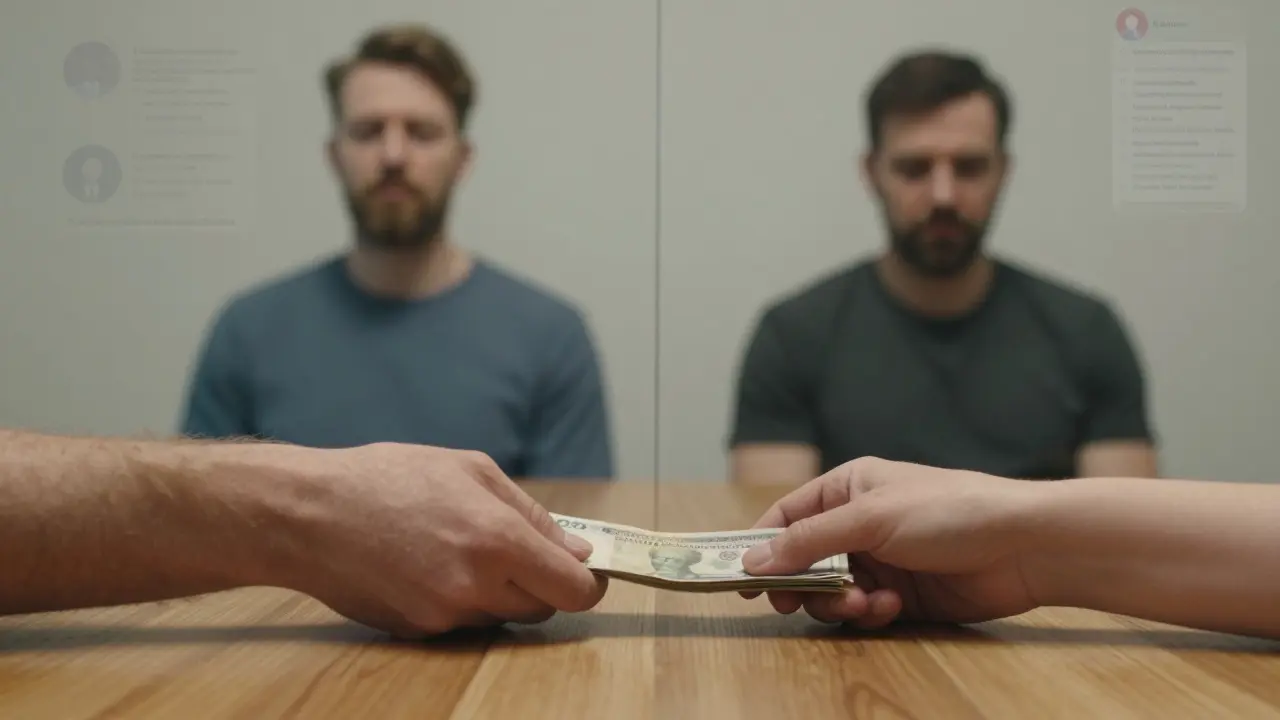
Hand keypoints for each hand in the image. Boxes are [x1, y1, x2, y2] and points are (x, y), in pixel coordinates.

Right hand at [267, 443, 606, 637]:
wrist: (308, 516)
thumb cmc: (389, 478)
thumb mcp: (471, 470)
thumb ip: (532, 514)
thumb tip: (577, 550)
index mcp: (498, 540)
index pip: (574, 590)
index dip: (588, 582)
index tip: (585, 570)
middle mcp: (476, 586)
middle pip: (543, 608)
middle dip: (543, 584)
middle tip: (517, 551)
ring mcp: (445, 615)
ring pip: (502, 616)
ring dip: (498, 591)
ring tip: (457, 547)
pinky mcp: (418, 632)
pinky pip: (462, 621)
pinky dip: (460, 599)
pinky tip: (427, 564)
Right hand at [740, 457, 1040, 628]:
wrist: (1022, 546)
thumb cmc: (949, 511)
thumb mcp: (870, 518)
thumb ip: (809, 541)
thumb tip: (752, 558)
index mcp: (848, 487)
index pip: (787, 516)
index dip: (762, 546)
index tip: (741, 577)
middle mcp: (859, 522)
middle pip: (803, 560)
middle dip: (801, 583)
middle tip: (792, 603)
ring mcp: (880, 559)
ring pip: (831, 591)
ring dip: (839, 602)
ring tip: (864, 603)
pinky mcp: (901, 593)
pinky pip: (863, 609)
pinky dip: (869, 612)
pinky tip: (891, 605)